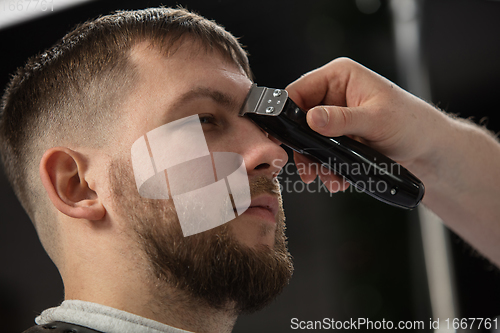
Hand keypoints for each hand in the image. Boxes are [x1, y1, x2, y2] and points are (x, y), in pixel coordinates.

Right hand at [286, 57, 449, 191]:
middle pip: (300, 118)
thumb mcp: (375, 121)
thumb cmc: (411, 125)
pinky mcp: (340, 135)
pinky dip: (326, 166)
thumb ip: (342, 120)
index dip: (288, 113)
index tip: (287, 138)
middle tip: (308, 168)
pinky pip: (322, 150)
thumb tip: (312, 118)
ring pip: (310, 138)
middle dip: (304, 146)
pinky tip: (337, 178)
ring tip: (327, 178)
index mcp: (340, 76)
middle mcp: (334, 93)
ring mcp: (337, 115)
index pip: (300, 90)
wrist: (428, 150)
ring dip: (316, 161)